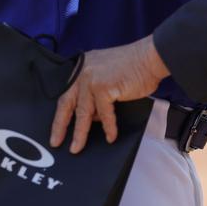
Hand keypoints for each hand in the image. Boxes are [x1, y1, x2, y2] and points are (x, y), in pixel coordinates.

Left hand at [49, 36, 168, 152]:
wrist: (150, 58)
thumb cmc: (134, 66)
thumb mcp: (107, 76)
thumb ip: (96, 93)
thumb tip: (92, 117)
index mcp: (83, 67)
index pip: (67, 94)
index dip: (61, 114)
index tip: (57, 129)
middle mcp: (83, 72)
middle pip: (67, 103)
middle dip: (60, 125)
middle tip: (56, 142)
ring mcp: (92, 79)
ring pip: (82, 113)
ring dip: (80, 133)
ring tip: (77, 148)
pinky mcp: (103, 88)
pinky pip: (104, 114)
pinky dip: (109, 127)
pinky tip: (111, 136)